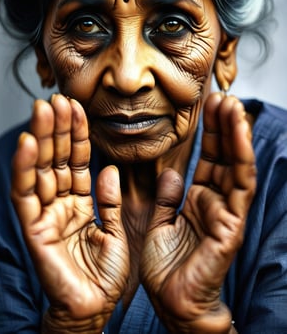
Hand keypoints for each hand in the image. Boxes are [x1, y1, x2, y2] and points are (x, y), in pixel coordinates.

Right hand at [11, 94, 128, 332]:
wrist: (94, 310)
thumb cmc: (104, 274)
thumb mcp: (116, 231)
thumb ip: (111, 202)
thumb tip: (109, 171)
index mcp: (80, 203)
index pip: (78, 162)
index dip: (78, 136)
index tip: (78, 109)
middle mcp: (61, 205)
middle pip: (57, 160)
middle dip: (57, 130)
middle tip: (56, 100)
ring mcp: (45, 215)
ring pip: (41, 170)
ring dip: (41, 139)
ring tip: (42, 110)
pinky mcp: (33, 229)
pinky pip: (27, 195)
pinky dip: (25, 169)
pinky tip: (27, 143)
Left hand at [140, 93, 255, 332]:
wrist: (172, 302)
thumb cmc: (167, 267)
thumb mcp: (159, 224)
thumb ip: (166, 199)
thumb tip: (171, 176)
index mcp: (199, 201)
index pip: (208, 160)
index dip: (209, 134)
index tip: (207, 107)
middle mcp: (216, 202)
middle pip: (223, 157)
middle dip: (223, 127)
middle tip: (221, 96)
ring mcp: (226, 213)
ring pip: (235, 166)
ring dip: (235, 134)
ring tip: (232, 106)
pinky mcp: (231, 225)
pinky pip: (238, 187)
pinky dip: (240, 158)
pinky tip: (239, 134)